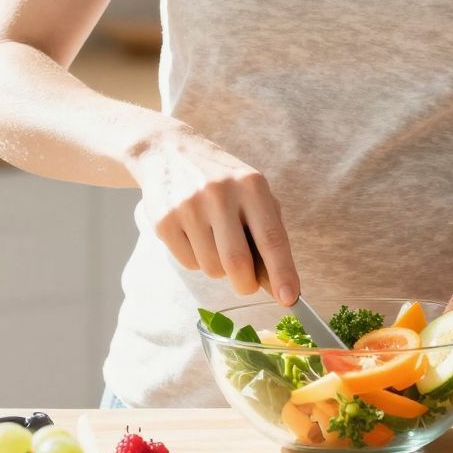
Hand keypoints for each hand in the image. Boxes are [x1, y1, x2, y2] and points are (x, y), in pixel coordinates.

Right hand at [126, 124, 297, 304]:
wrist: (168, 153)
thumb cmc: (222, 181)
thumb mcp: (252, 192)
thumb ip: (268, 230)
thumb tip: (279, 282)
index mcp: (251, 185)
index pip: (271, 238)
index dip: (282, 272)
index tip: (289, 299)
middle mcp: (219, 194)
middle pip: (237, 263)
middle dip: (246, 284)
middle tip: (247, 283)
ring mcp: (188, 207)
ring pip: (212, 268)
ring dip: (219, 268)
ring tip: (214, 240)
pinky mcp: (164, 221)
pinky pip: (189, 263)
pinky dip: (196, 259)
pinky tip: (193, 234)